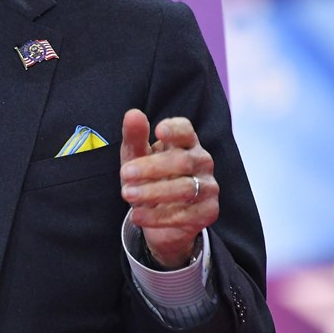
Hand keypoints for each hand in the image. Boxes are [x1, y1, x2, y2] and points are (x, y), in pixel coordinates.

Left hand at [119, 108, 218, 268]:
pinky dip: (158, 217)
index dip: (175, 129)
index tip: (158, 130)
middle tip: (124, 174)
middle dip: (151, 167)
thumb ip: (134, 137)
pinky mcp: (208, 211)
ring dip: (153, 192)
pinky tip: (137, 216)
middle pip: (183, 161)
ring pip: (186, 188)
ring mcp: (208, 187)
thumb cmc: (149, 178)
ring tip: (127, 195)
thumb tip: (132, 114)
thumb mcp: (136, 158)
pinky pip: (186, 215)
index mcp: (186, 143)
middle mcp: (202, 162)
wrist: (160, 218)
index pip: (186, 131)